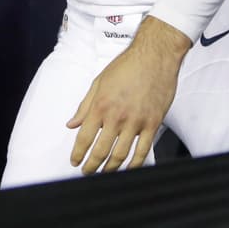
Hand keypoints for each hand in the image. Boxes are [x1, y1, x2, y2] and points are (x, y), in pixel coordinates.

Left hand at [66, 16, 186, 174]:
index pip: (84, 137)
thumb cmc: (127, 65)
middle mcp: (117, 116)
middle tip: (88, 171)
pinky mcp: (153, 123)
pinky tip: (128, 168)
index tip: (75, 161)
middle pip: (101, 151)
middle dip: (91, 166)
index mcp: (101, 105)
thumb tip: (72, 123)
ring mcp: (136, 121)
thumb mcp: (99, 81)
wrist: (155, 55)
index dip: (78, 154)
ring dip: (111, 168)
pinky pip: (143, 150)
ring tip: (105, 172)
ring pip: (121, 155)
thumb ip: (85, 105)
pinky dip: (134, 164)